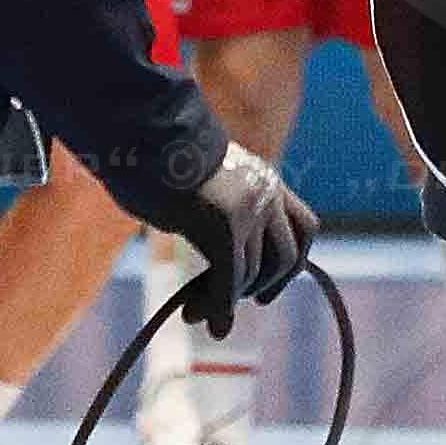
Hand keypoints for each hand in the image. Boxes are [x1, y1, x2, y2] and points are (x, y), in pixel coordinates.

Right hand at [167, 146, 313, 315]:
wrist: (141, 130)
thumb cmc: (155, 158)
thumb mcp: (200, 188)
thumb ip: (217, 218)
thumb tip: (214, 266)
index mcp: (264, 180)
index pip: (304, 227)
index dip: (290, 264)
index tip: (266, 287)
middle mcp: (265, 194)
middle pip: (286, 257)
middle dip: (265, 288)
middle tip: (236, 305)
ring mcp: (248, 210)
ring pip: (252, 274)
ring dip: (224, 303)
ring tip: (193, 313)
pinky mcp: (224, 226)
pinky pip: (229, 280)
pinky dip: (216, 305)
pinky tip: (196, 313)